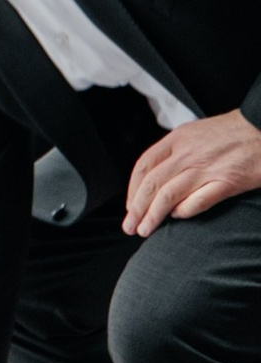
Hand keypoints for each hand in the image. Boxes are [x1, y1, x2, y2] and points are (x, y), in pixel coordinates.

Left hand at [125, 108, 260, 234]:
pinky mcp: (226, 182)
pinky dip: (183, 212)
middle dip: (136, 208)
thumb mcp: (196, 132)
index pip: (144, 165)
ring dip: (153, 216)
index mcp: (178, 138)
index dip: (132, 188)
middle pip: (152, 184)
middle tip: (129, 226)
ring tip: (144, 230)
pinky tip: (177, 217)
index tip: (129, 205)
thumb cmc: (232, 132)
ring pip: (168, 195)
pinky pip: (197, 201)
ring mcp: (206, 168)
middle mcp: (188, 153)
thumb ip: (175, 151)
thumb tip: (156, 175)